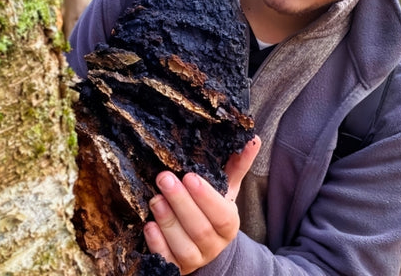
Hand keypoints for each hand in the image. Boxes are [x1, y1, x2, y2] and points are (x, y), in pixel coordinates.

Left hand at [143, 136, 260, 274]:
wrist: (205, 246)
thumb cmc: (214, 208)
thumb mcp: (226, 187)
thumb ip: (238, 164)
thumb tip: (252, 138)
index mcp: (229, 224)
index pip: (221, 213)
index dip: (205, 197)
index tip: (189, 175)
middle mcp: (214, 245)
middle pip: (199, 228)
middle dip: (181, 202)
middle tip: (164, 178)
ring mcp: (195, 259)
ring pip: (182, 245)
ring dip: (167, 221)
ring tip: (155, 198)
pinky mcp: (175, 268)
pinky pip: (166, 261)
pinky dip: (157, 244)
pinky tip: (148, 225)